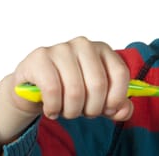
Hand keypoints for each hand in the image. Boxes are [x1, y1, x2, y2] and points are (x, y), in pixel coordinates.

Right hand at [0, 37, 131, 152]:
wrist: (35, 86)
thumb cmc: (71, 89)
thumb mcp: (97, 98)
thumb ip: (116, 105)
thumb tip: (124, 112)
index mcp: (103, 49)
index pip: (120, 73)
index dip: (116, 98)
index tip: (108, 111)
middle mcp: (84, 44)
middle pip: (98, 84)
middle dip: (92, 109)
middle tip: (83, 113)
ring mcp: (62, 48)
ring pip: (75, 90)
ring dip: (72, 111)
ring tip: (67, 112)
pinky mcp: (40, 57)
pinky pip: (53, 90)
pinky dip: (54, 107)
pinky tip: (52, 110)